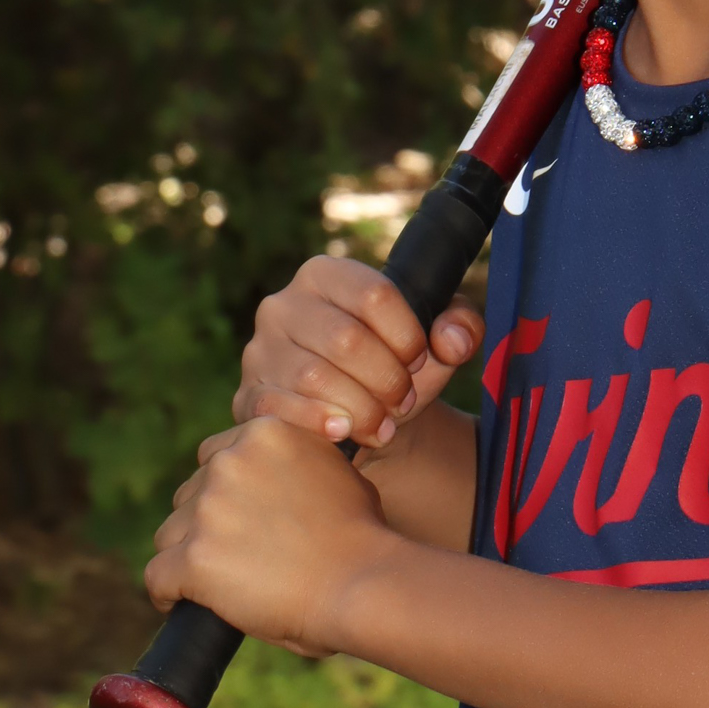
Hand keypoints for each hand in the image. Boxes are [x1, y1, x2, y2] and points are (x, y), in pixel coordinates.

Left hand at [145, 417, 391, 653]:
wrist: (364, 583)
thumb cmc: (363, 536)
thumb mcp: (335, 471)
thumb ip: (296, 462)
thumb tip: (278, 474)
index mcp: (264, 432)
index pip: (216, 456)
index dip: (226, 492)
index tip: (239, 518)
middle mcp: (229, 462)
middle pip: (190, 494)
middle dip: (207, 523)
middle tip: (236, 555)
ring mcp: (208, 509)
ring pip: (170, 534)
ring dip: (188, 555)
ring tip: (217, 584)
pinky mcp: (193, 558)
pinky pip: (157, 576)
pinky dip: (167, 593)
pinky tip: (180, 602)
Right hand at [236, 254, 482, 451]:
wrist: (362, 419)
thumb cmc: (395, 368)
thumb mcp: (436, 341)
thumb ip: (460, 325)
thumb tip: (451, 339)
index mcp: (327, 275)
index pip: (374, 293)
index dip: (407, 335)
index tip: (419, 361)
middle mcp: (284, 304)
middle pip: (345, 339)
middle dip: (387, 379)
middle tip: (402, 401)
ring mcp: (260, 351)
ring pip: (314, 377)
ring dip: (361, 408)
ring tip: (383, 424)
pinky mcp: (248, 395)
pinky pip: (278, 408)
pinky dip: (317, 423)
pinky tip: (344, 432)